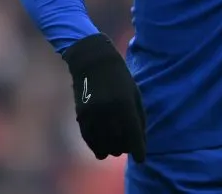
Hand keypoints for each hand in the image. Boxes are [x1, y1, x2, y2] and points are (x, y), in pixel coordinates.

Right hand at [62, 33, 146, 162]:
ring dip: (111, 150)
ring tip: (115, 149)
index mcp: (125, 104)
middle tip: (128, 147)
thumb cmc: (120, 78)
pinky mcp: (81, 115)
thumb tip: (140, 141)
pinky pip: (89, 139)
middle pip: (118, 142)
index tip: (141, 159)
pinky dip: (96, 147)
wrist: (94, 61)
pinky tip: (101, 150)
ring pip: (102, 144)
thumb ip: (139, 117)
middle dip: (125, 148)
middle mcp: (109, 111)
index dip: (138, 150)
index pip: (133, 134)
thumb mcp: (135, 93)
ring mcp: (93, 114)